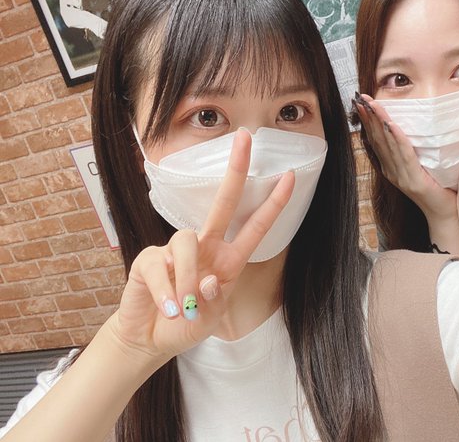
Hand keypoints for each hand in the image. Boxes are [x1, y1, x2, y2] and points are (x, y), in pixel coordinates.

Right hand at [108, 129, 293, 360]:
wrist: (150, 339)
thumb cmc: (187, 324)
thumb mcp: (210, 319)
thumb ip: (215, 301)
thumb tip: (211, 279)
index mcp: (228, 260)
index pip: (255, 227)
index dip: (273, 204)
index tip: (290, 176)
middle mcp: (206, 247)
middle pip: (223, 203)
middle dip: (236, 171)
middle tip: (246, 138)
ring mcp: (176, 251)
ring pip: (187, 240)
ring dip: (189, 277)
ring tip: (186, 307)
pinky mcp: (149, 259)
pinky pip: (161, 266)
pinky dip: (167, 291)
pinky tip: (170, 307)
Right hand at [354, 93, 457, 223]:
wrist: (447, 214)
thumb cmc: (439, 189)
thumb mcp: (422, 166)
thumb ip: (415, 150)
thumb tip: (413, 127)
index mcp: (392, 167)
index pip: (376, 139)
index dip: (369, 120)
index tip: (362, 102)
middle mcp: (392, 171)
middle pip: (377, 139)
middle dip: (369, 117)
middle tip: (361, 98)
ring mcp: (401, 176)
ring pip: (387, 144)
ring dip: (379, 122)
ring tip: (372, 105)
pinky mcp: (413, 180)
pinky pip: (404, 155)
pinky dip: (397, 138)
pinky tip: (391, 125)